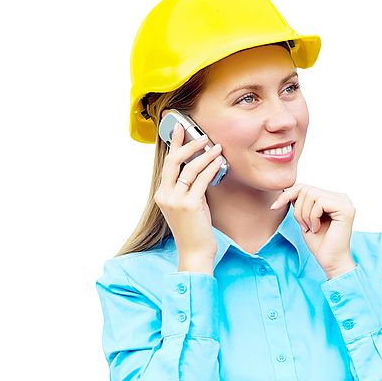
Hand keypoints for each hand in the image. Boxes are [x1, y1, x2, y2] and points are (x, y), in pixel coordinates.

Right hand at [154, 121, 223, 261]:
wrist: (195, 252)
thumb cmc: (195, 230)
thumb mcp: (189, 205)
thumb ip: (189, 188)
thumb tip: (200, 168)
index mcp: (162, 194)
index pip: (167, 163)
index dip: (174, 144)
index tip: (180, 128)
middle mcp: (165, 195)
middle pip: (173, 161)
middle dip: (188, 144)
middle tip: (203, 135)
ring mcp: (175, 200)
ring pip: (189, 168)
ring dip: (205, 155)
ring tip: (217, 147)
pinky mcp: (189, 205)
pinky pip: (201, 180)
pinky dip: (211, 168)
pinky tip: (219, 162)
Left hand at [270, 184, 355, 277]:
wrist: (331, 261)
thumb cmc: (320, 243)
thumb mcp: (304, 218)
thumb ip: (300, 202)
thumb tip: (287, 188)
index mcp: (332, 198)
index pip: (306, 187)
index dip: (288, 195)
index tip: (274, 206)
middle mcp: (341, 198)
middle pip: (307, 189)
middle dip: (298, 209)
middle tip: (303, 226)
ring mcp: (345, 202)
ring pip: (311, 194)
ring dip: (304, 214)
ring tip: (310, 228)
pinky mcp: (345, 209)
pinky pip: (319, 203)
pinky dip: (312, 217)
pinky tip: (317, 229)